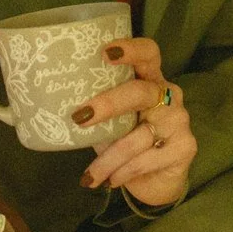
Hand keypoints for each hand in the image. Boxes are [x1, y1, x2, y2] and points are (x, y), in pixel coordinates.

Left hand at [76, 37, 193, 206]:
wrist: (155, 182)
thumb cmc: (126, 143)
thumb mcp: (109, 124)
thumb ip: (94, 111)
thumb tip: (46, 108)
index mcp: (149, 79)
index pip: (148, 53)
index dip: (130, 48)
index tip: (105, 52)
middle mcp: (168, 94)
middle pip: (140, 92)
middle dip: (108, 104)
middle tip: (80, 117)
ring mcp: (179, 120)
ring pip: (139, 137)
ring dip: (109, 159)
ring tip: (90, 176)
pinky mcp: (185, 147)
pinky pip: (147, 158)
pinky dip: (124, 171)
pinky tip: (112, 180)